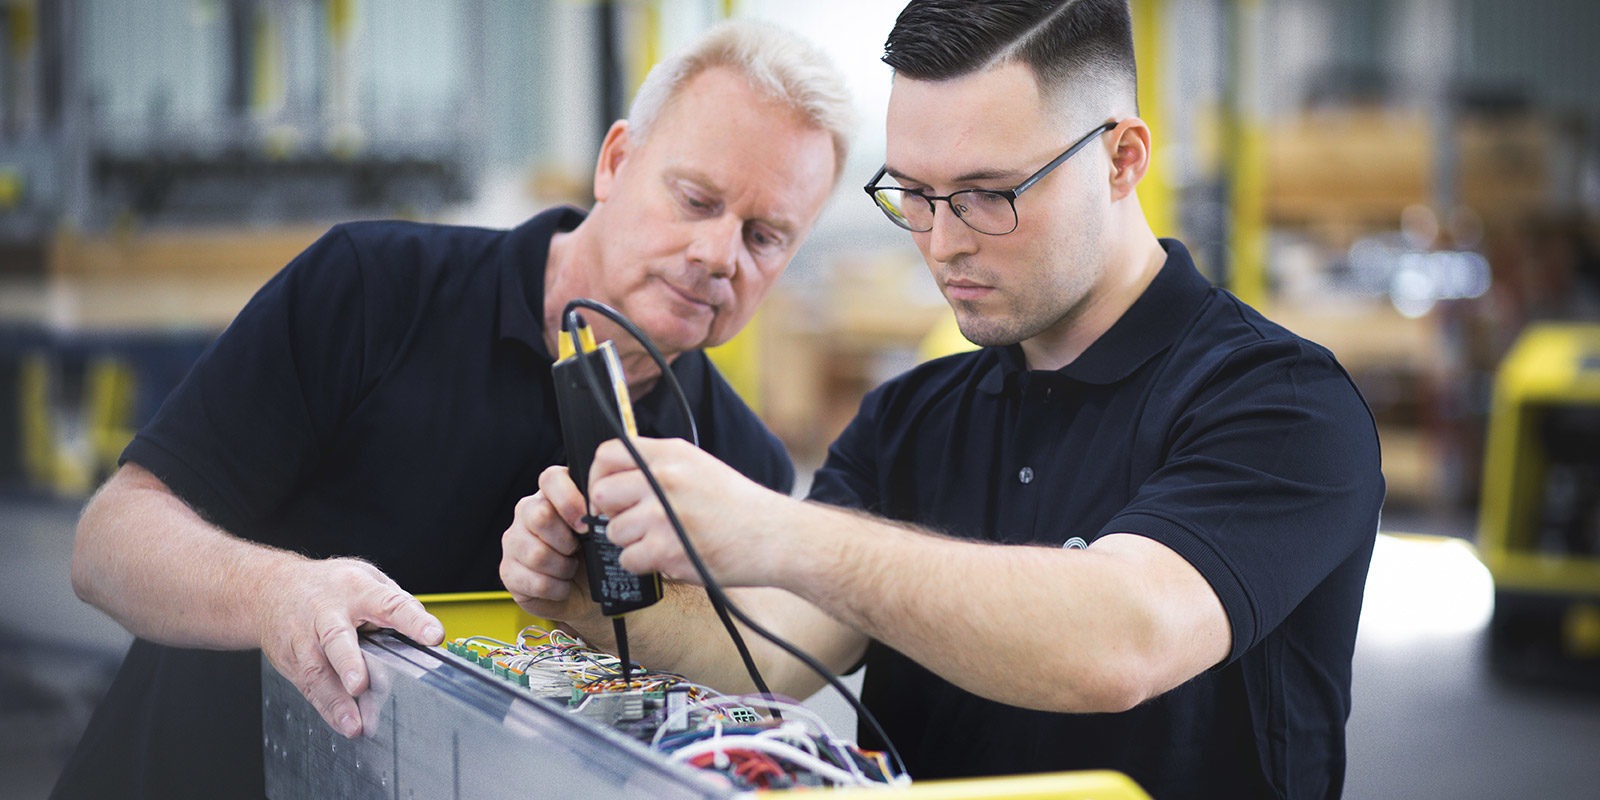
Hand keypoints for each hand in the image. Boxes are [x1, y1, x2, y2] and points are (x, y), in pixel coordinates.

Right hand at [255, 557, 442, 737]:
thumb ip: (395, 601)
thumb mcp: (364, 577)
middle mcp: (326, 614)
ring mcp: (305, 639)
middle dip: (348, 662)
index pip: (389, 603)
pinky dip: (327, 709)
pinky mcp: (292, 662)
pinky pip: (310, 688)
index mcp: (355, 590)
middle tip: (360, 684)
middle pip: (336, 638)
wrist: (271, 590)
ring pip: (318, 671)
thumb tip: (425, 629)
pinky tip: (344, 723)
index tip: (434, 636)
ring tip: (355, 724)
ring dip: (336, 700)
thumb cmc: (327, 585)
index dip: (413, 620)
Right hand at [499, 466, 602, 626]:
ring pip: (537, 554)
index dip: (569, 501)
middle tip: (578, 552)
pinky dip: (557, 589)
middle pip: (540, 516)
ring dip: (564, 569)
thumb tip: (600, 515)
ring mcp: (514, 540)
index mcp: (552, 493)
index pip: (551, 479)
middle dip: (567, 541)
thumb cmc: (593, 555)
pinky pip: (534, 581)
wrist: (585, 592)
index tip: (585, 526)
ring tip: (571, 570)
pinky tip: (561, 586)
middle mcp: (528, 511)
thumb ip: (597, 516)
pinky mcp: (508, 570)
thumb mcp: (600, 532)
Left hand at [587, 437, 781, 584]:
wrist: (775, 536)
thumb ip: (659, 468)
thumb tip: (615, 482)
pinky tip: (669, 556)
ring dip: (632, 542)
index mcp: (671, 454)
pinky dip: (645, 564)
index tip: (607, 494)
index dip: (599, 476)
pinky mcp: (667, 549)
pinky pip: (628, 559)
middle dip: (612, 514)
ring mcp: (663, 514)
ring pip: (613, 532)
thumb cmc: (739, 507)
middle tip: (634, 523)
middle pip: (602, 494)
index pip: (607, 453)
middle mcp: (663, 478)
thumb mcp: (699, 468)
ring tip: (663, 541)